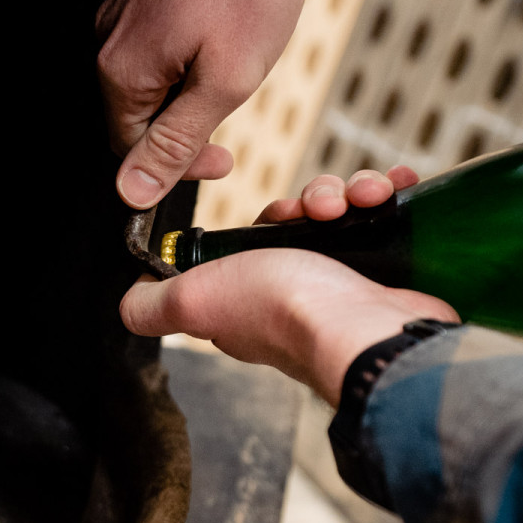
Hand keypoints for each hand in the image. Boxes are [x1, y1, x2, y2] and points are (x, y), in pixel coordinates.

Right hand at [96, 0, 349, 208]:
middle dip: (186, 121)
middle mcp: (106, 34)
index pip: (129, 148)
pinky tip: (223, 25)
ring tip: (235, 57)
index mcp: (120, 68)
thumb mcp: (225, 81)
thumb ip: (176, 142)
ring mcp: (119, 2)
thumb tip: (131, 193)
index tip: (225, 158)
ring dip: (189, 82)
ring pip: (149, 72)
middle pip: (136, 110)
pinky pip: (154, 33)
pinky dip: (187, 46)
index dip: (178, 165)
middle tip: (235, 105)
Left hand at [120, 168, 457, 405]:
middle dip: (315, 198)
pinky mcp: (386, 276)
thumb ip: (155, 306)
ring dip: (351, 192)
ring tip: (362, 199)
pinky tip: (393, 188)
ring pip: (344, 215)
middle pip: (305, 220)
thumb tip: (130, 302)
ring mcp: (345, 287)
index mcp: (253, 299)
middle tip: (323, 206)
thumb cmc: (286, 316)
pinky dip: (387, 196)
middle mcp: (300, 294)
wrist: (368, 334)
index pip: (257, 240)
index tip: (280, 211)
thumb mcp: (195, 303)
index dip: (268, 216)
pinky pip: (383, 219)